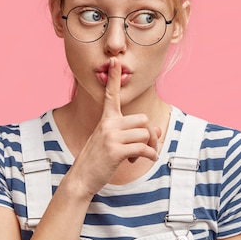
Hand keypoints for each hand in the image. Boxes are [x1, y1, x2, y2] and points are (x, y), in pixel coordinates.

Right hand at [72, 57, 160, 195]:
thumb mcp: (115, 143)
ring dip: (151, 147)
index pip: (111, 95)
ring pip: (146, 133)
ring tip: (141, 156)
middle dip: (151, 134)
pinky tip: (145, 160)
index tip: (115, 61)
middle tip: (147, 147)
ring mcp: (110, 137)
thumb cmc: (99, 160)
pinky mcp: (115, 150)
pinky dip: (150, 155)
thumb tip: (159, 130)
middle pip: (143, 119)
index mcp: (106, 120)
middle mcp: (108, 124)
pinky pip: (143, 148)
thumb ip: (135, 134)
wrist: (81, 178)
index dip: (114, 78)